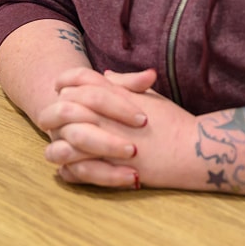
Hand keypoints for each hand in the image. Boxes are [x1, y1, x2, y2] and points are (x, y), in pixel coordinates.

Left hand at [38, 67, 196, 190]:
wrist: (194, 148)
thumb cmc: (175, 122)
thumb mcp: (149, 96)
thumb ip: (125, 83)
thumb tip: (103, 75)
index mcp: (116, 93)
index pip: (79, 79)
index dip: (65, 82)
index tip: (60, 89)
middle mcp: (108, 114)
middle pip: (65, 105)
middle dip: (54, 112)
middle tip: (50, 120)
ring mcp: (107, 140)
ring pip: (65, 139)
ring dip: (57, 144)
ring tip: (57, 148)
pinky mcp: (111, 166)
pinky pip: (77, 169)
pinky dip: (68, 170)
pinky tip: (67, 170)